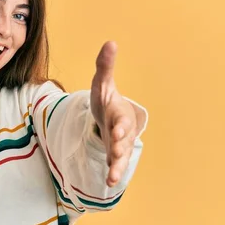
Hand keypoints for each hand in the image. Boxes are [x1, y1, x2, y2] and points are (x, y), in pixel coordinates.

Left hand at [90, 41, 144, 186]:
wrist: (108, 112)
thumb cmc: (106, 97)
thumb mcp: (102, 82)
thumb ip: (105, 65)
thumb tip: (110, 42)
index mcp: (119, 112)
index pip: (121, 119)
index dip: (120, 125)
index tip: (118, 132)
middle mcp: (122, 129)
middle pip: (123, 139)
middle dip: (121, 146)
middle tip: (118, 152)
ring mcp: (118, 143)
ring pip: (120, 156)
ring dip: (117, 166)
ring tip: (113, 178)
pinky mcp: (112, 153)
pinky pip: (114, 164)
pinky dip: (112, 172)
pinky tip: (109, 182)